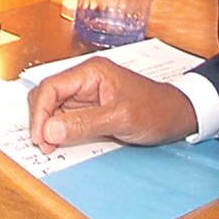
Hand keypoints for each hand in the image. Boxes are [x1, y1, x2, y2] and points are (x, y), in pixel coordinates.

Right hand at [26, 58, 197, 151]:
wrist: (178, 116)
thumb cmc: (156, 111)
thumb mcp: (120, 119)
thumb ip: (83, 124)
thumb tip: (49, 130)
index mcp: (90, 72)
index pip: (51, 87)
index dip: (40, 113)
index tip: (40, 137)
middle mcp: (84, 79)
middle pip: (47, 95)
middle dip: (41, 120)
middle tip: (44, 145)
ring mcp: (86, 93)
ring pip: (54, 107)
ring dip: (49, 126)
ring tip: (51, 146)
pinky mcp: (90, 107)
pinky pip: (66, 116)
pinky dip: (60, 129)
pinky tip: (60, 142)